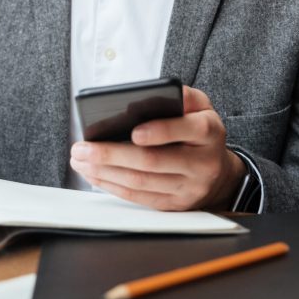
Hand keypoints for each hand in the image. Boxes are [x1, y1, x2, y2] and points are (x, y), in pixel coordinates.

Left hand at [70, 85, 245, 210]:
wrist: (218, 169)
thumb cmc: (197, 128)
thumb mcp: (199, 105)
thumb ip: (181, 95)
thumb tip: (152, 93)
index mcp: (208, 132)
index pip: (187, 130)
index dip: (160, 132)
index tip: (133, 131)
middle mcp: (203, 163)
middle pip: (154, 161)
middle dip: (112, 154)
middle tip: (82, 148)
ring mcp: (189, 188)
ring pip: (142, 183)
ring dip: (105, 172)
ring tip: (80, 160)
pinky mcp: (175, 204)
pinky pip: (140, 198)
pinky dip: (113, 186)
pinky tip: (94, 175)